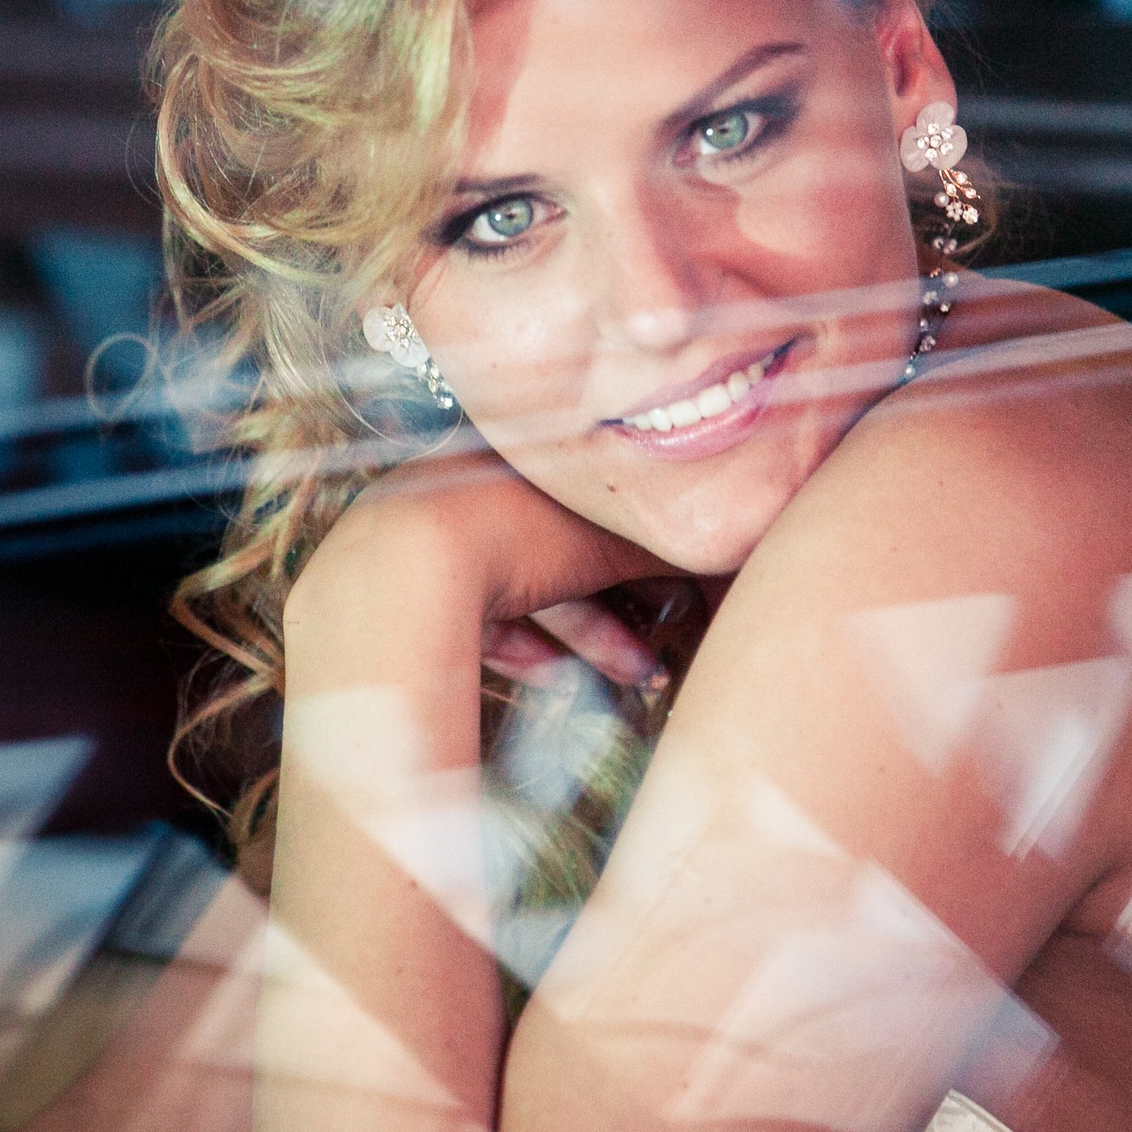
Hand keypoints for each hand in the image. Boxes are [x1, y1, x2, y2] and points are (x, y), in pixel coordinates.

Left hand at [288, 447, 675, 691]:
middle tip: (672, 631)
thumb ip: (664, 547)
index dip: (649, 537)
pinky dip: (527, 648)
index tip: (689, 574)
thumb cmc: (509, 532)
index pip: (602, 494)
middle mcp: (482, 482)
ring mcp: (444, 535)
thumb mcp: (605, 541)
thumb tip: (728, 547)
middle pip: (571, 544)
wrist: (403, 569)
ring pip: (533, 587)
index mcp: (526, 452)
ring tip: (641, 676)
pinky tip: (560, 679)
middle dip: (627, 597)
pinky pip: (485, 619)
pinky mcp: (419, 589)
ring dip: (591, 636)